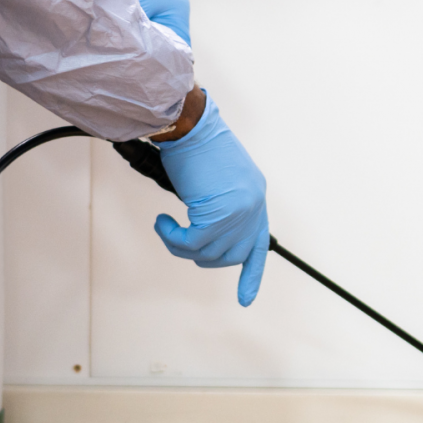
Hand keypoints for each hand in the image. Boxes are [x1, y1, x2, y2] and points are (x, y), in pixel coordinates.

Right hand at [153, 93, 268, 305]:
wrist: (188, 123)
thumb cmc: (193, 141)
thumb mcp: (214, 176)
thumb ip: (218, 203)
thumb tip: (204, 231)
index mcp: (255, 195)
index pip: (258, 245)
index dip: (251, 275)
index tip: (245, 299)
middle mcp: (253, 206)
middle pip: (230, 255)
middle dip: (201, 254)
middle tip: (178, 235)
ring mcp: (239, 212)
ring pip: (208, 253)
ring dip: (181, 245)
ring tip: (166, 225)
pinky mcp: (219, 216)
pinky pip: (192, 244)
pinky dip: (172, 238)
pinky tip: (164, 222)